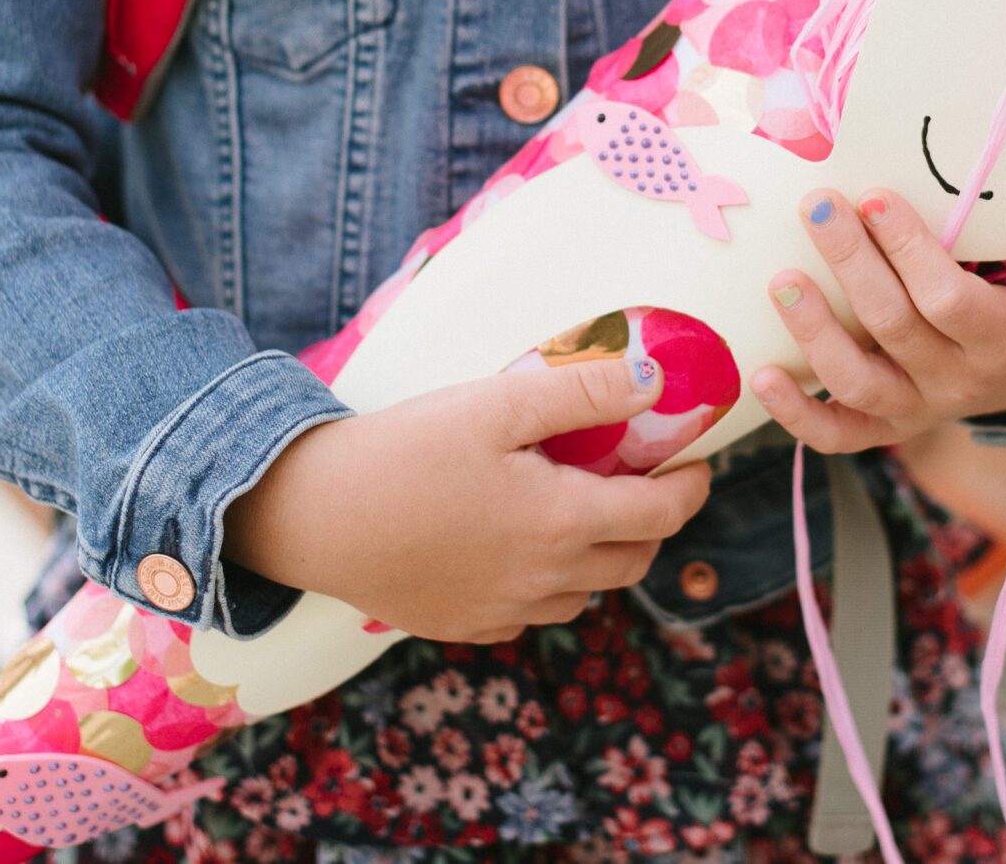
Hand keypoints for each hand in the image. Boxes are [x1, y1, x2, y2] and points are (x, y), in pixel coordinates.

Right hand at [224, 356, 711, 643]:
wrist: (309, 516)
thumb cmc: (402, 451)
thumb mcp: (497, 403)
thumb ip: (582, 392)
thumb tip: (655, 379)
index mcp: (563, 523)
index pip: (662, 515)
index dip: (691, 486)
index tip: (696, 461)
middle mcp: (544, 580)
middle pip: (633, 561)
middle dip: (652, 521)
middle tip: (640, 478)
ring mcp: (503, 611)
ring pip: (584, 592)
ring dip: (599, 554)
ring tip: (576, 506)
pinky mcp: (463, 625)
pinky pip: (530, 613)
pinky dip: (545, 583)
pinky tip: (517, 544)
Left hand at [751, 189, 1005, 452]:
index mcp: (1002, 342)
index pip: (949, 300)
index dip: (908, 250)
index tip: (873, 197)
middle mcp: (955, 382)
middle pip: (893, 326)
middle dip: (851, 262)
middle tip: (817, 206)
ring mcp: (913, 409)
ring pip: (855, 381)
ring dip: (813, 329)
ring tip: (780, 278)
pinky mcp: (881, 428)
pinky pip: (835, 434)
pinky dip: (795, 413)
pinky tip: (762, 374)